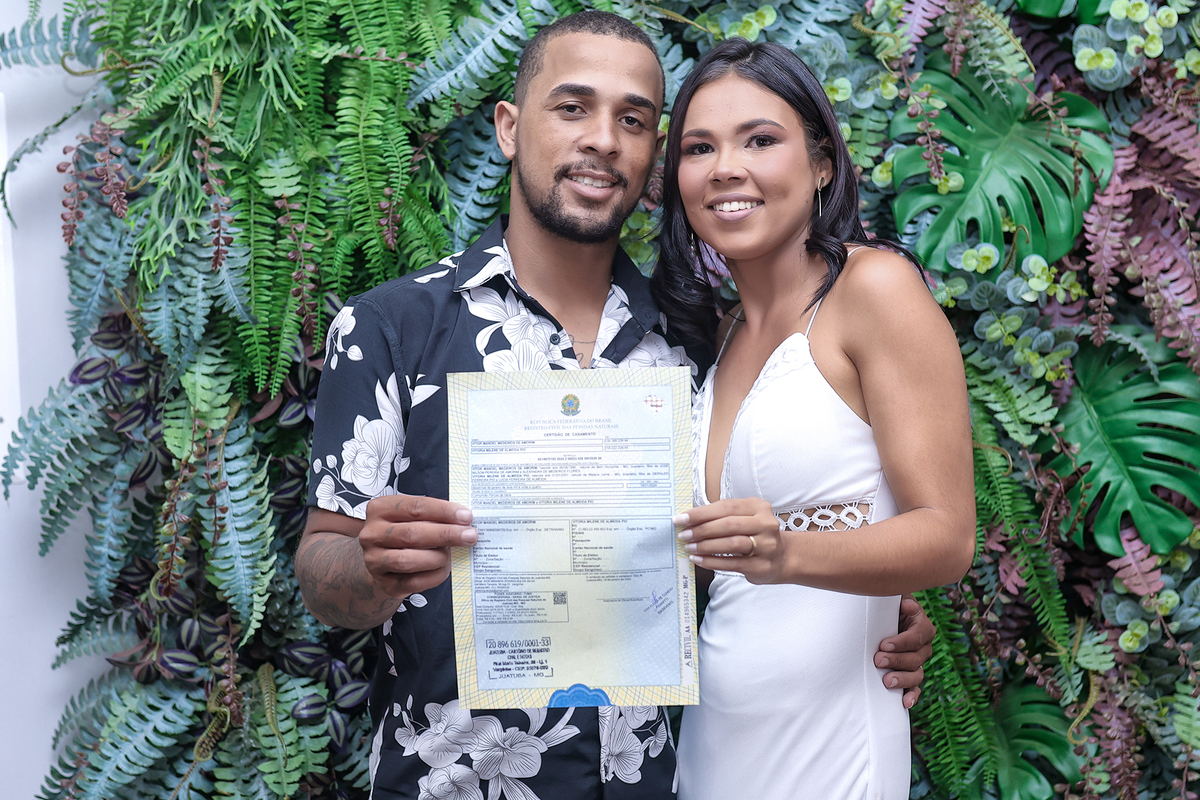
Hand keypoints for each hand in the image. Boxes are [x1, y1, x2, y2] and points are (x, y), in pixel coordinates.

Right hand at [359, 494, 477, 597]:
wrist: (380, 559)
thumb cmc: (402, 532)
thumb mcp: (410, 516)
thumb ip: (432, 515)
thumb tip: (463, 520)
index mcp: (380, 509)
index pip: (415, 507)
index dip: (444, 511)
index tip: (466, 516)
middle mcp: (372, 534)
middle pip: (413, 534)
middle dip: (446, 534)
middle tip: (470, 535)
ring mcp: (375, 560)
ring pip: (410, 560)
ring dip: (438, 557)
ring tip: (451, 553)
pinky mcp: (384, 583)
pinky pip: (414, 582)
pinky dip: (435, 575)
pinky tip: (444, 568)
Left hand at [675, 498, 784, 583]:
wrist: (782, 558)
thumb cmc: (755, 535)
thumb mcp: (744, 519)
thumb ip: (721, 516)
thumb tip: (688, 519)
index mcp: (758, 506)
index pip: (726, 507)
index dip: (701, 513)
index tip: (681, 518)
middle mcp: (765, 524)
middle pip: (729, 524)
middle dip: (702, 530)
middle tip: (684, 535)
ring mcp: (766, 545)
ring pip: (732, 544)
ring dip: (706, 546)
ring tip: (690, 547)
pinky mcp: (762, 565)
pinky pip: (733, 563)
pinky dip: (713, 562)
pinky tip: (699, 560)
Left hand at [874, 594, 933, 708]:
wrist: (880, 620)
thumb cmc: (886, 608)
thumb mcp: (892, 601)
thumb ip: (901, 602)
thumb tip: (908, 606)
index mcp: (922, 626)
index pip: (917, 636)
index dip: (902, 642)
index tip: (884, 645)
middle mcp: (923, 646)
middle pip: (917, 657)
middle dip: (897, 661)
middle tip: (878, 660)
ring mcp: (918, 662)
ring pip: (917, 674)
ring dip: (903, 679)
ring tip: (887, 681)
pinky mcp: (910, 674)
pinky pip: (915, 687)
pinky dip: (912, 696)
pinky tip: (905, 702)